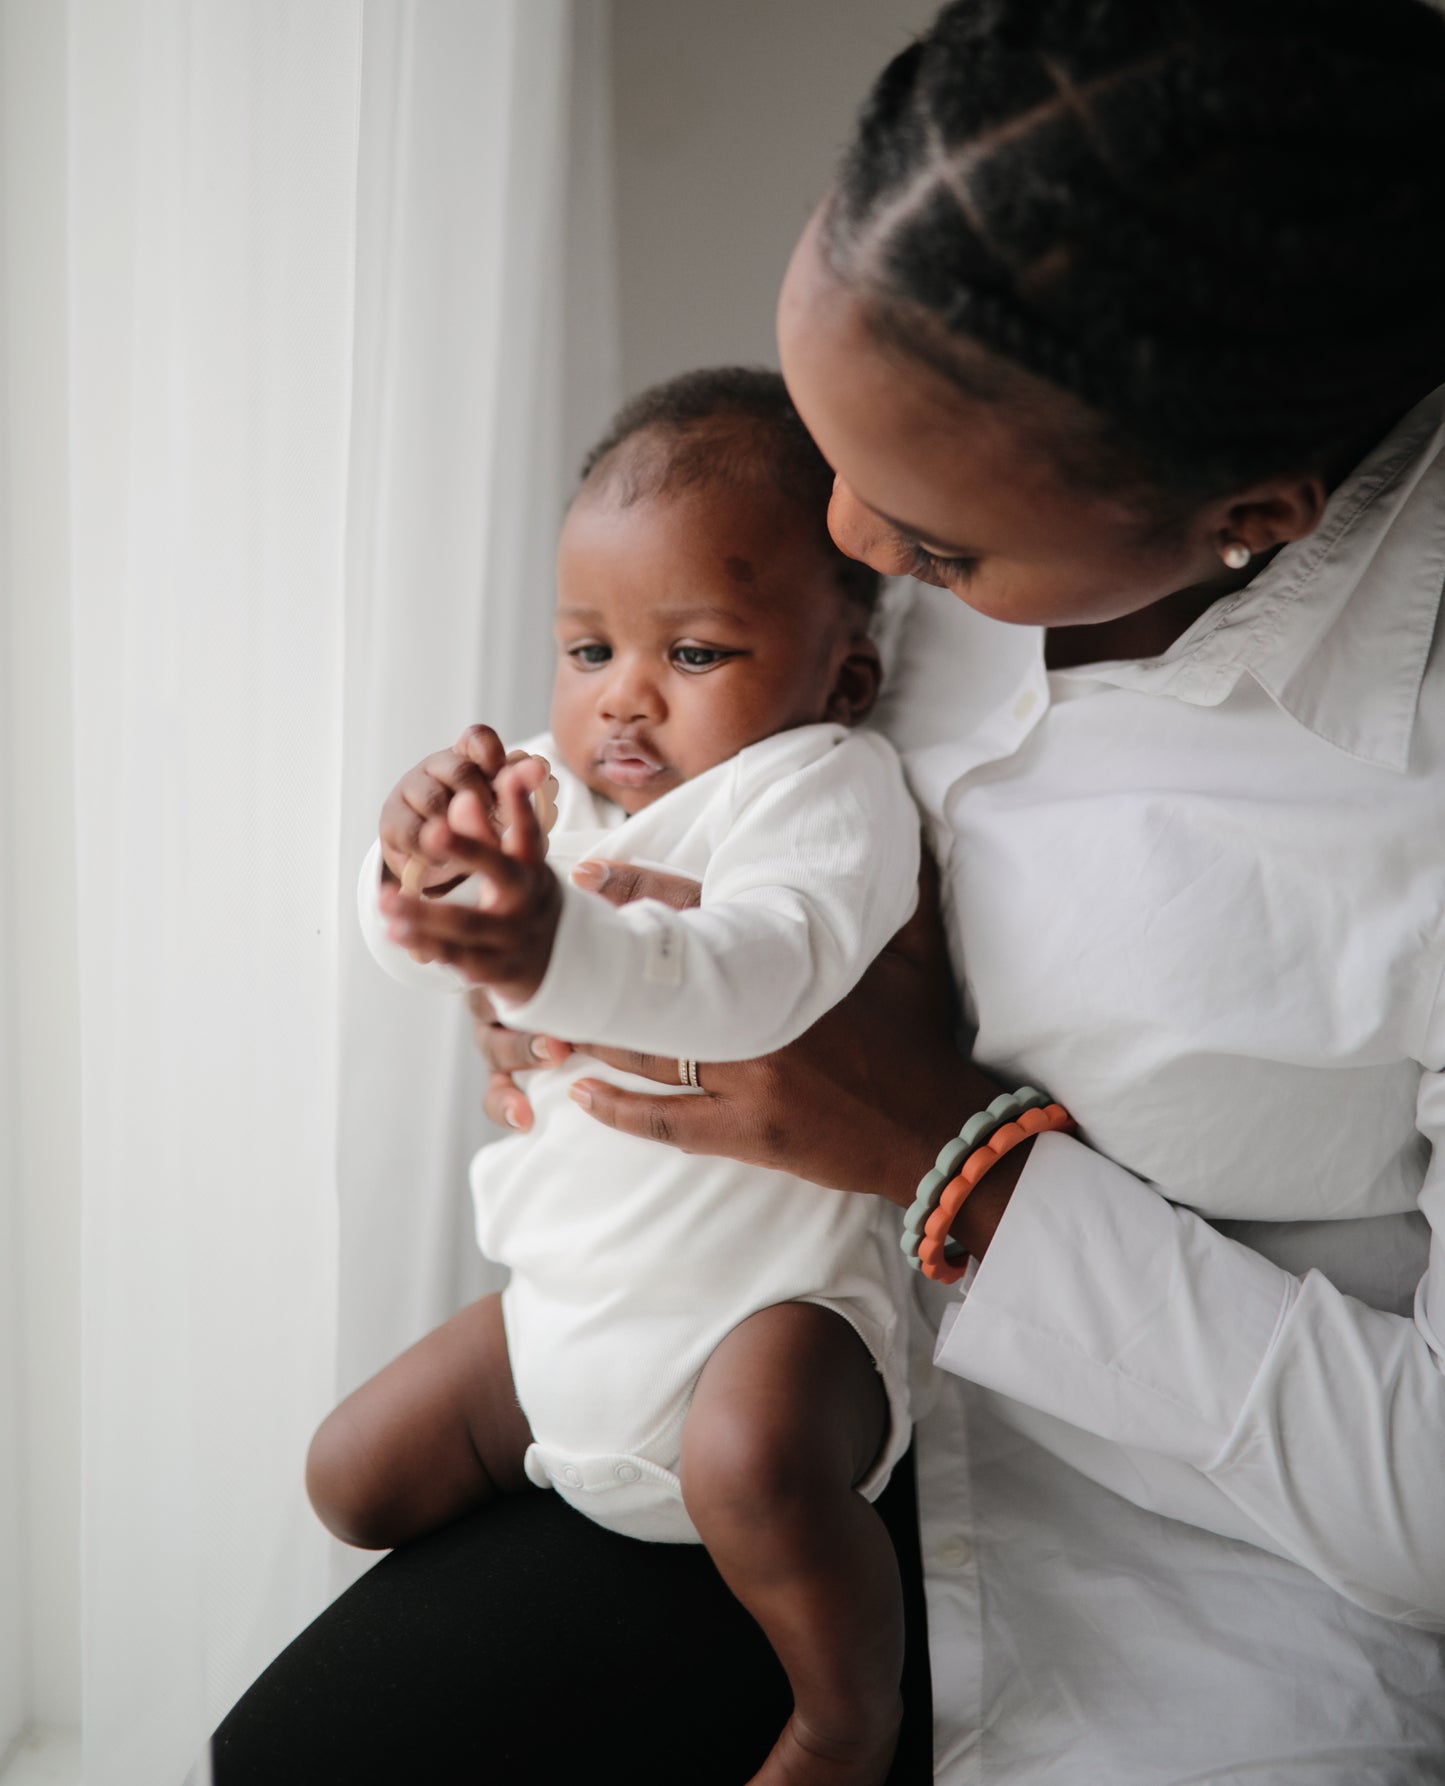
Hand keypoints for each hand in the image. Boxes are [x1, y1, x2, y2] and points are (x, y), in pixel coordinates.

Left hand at [378, 758, 561, 1003]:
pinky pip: (457, 958)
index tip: (509, 775)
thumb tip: (462, 797)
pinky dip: (426, 945)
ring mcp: (513, 937)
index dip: (520, 804)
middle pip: (500, 874)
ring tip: (385, 901)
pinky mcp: (495, 969)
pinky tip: (394, 931)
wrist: (554, 960)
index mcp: (532, 868)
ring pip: (468, 924)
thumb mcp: (514, 864)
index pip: (528, 831)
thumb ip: (486, 830)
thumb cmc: (522, 896)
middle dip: (468, 851)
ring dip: (425, 914)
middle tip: (431, 832)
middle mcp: (526, 900)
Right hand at [379, 725, 513, 893]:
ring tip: (473, 849)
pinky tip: (444, 861)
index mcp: (468, 758)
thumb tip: (540, 766)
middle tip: (495, 825)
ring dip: (457, 828)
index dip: (492, 753)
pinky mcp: (391, 821)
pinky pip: (413, 833)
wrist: (441, 864)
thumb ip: (520, 788)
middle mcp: (436, 767)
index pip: (477, 738)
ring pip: (434, 801)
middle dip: (482, 799)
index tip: (505, 776)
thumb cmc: (478, 830)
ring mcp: (410, 790)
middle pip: (459, 770)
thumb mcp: (504, 811)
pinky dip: (432, 850)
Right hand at [469, 862, 702, 1131]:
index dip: (512, 959)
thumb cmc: (658, 947)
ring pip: (493, 1049)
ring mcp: (513, 1033)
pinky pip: (499, 1091)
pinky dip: (506, 1104)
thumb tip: (589, 870)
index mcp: (535, 951)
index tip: (544, 971)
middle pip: (492, 1004)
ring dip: (517, 1058)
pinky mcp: (518, 1070)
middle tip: (558, 1035)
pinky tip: (527, 1118)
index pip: (499, 947)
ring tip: (555, 1057)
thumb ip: (627, 889)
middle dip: (522, 1019)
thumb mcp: (660, 915)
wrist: (683, 988)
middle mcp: (514, 992)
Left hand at [564, 853, 1027, 1254]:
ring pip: (650, 1052)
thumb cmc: (922, 1037)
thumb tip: (908, 821)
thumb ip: (902, 889)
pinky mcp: (746, 1133)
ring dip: (596, 1033)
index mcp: (789, 966)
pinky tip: (580, 1095)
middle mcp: (760, 1018)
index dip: (638, 890)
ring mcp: (748, 1079)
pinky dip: (619, 1110)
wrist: (936, 1125)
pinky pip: (667, 1122)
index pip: (699, 914)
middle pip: (659, 982)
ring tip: (548, 1014)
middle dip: (600, 961)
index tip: (591, 872)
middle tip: (550, 943)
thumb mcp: (918, 952)